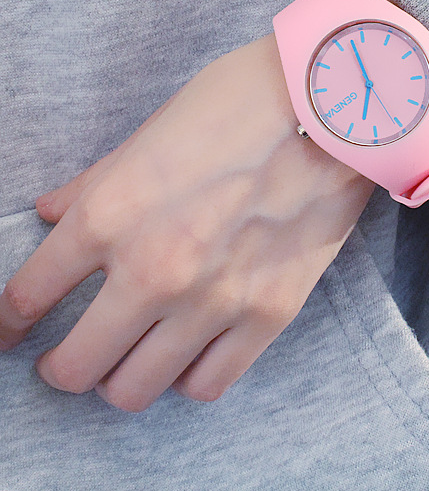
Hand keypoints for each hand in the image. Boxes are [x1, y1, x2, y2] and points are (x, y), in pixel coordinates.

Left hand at [0, 35, 374, 410]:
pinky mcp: (270, 313)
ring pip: (136, 390)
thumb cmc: (241, 100)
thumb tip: (52, 214)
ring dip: (122, 376)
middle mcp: (154, 269)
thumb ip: (96, 182)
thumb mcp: (153, 129)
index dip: (9, 320)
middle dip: (62, 365)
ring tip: (133, 353)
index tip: (13, 328)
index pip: (28, 297)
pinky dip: (188, 374)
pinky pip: (208, 384)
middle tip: (70, 354)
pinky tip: (192, 347)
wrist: (334, 103)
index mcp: (111, 214)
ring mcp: (216, 298)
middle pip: (75, 367)